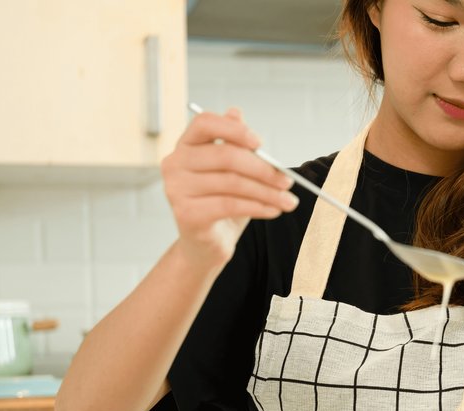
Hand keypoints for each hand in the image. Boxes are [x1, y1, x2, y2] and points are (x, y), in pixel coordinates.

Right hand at [161, 107, 299, 266]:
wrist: (205, 244)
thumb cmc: (220, 203)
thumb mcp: (231, 172)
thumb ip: (234, 145)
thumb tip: (236, 112)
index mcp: (186, 145)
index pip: (205, 123)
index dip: (234, 129)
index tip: (261, 143)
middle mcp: (175, 163)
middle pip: (225, 156)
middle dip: (263, 169)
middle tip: (288, 180)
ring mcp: (177, 189)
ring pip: (233, 183)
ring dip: (268, 192)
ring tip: (288, 201)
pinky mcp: (186, 213)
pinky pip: (230, 205)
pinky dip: (258, 207)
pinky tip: (274, 210)